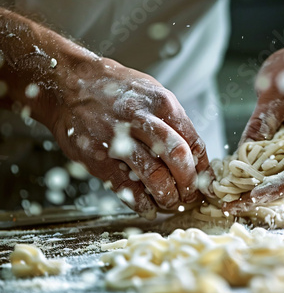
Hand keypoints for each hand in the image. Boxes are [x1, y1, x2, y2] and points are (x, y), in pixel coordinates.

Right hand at [48, 54, 213, 218]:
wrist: (69, 85)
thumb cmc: (115, 90)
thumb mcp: (151, 92)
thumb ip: (173, 121)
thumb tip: (194, 155)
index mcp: (161, 103)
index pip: (193, 142)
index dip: (203, 168)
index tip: (204, 182)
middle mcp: (142, 120)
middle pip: (178, 158)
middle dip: (189, 184)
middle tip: (190, 196)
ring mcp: (118, 140)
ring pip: (155, 176)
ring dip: (168, 197)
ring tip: (171, 203)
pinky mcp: (98, 158)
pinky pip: (127, 188)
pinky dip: (142, 203)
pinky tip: (148, 207)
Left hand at [225, 42, 283, 214]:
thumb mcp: (279, 88)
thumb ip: (262, 120)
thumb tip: (241, 152)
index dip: (274, 190)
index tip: (249, 197)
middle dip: (256, 195)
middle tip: (226, 204)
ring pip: (281, 179)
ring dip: (254, 188)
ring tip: (226, 197)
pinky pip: (278, 168)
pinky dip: (258, 175)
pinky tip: (235, 180)